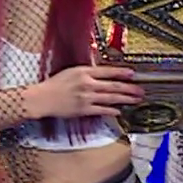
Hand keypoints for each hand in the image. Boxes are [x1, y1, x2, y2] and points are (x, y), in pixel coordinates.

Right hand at [29, 65, 143, 118]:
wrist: (42, 98)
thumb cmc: (54, 84)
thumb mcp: (71, 71)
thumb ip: (86, 71)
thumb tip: (100, 71)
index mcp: (84, 72)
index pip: (108, 71)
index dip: (122, 73)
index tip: (133, 74)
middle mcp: (87, 84)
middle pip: (113, 86)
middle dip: (129, 88)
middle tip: (140, 90)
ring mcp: (86, 98)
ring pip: (111, 98)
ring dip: (125, 99)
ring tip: (135, 99)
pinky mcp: (83, 110)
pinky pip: (102, 110)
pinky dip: (112, 110)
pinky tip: (119, 111)